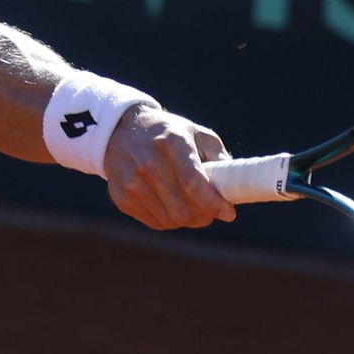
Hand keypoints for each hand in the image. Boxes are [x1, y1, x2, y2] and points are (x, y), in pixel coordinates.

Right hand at [103, 105, 236, 229]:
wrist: (121, 130)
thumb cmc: (167, 133)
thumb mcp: (195, 133)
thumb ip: (218, 156)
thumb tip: (233, 186)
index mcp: (172, 142)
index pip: (193, 182)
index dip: (214, 203)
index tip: (229, 213)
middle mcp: (148, 163)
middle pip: (184, 209)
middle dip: (204, 215)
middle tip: (210, 210)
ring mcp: (131, 182)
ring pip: (171, 220)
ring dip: (187, 219)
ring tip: (189, 204)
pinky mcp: (122, 198)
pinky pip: (156, 223)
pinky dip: (168, 219)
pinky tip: (169, 202)